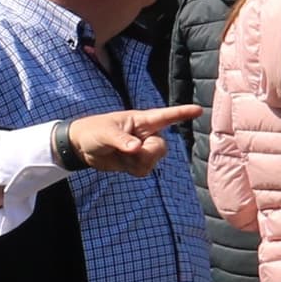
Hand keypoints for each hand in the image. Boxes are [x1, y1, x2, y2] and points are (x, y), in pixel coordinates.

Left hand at [68, 105, 200, 176]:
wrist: (81, 147)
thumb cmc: (93, 131)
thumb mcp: (105, 133)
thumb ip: (121, 140)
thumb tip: (137, 148)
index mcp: (141, 120)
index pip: (166, 116)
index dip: (182, 113)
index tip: (199, 110)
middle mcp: (146, 134)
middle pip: (161, 148)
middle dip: (147, 155)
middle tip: (130, 152)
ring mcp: (143, 149)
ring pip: (153, 162)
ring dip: (137, 163)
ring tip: (122, 155)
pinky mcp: (137, 162)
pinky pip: (145, 171)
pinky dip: (134, 170)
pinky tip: (123, 164)